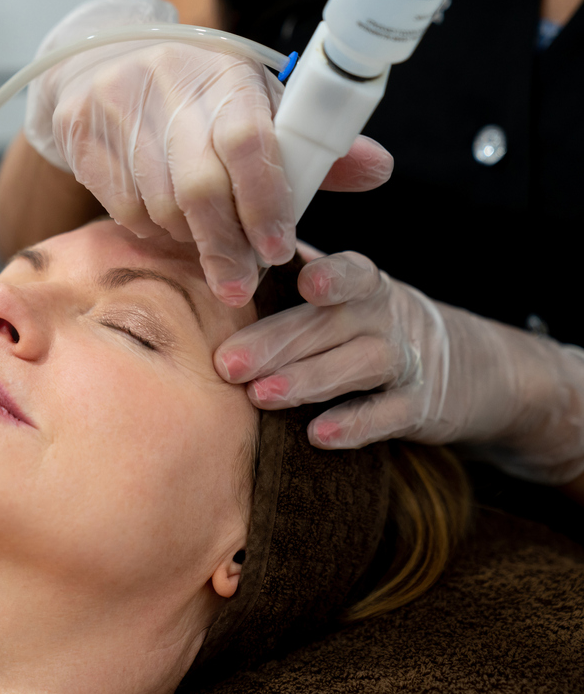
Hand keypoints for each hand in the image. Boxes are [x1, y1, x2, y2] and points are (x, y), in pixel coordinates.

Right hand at [24, 0, 392, 306]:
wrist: (102, 64)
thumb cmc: (197, 95)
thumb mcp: (255, 105)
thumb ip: (310, 146)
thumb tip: (376, 170)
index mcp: (224, 72)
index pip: (249, 142)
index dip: (266, 203)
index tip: (278, 249)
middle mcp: (167, 84)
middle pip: (199, 189)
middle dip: (225, 248)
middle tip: (242, 286)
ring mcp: (117, 109)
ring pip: (160, 207)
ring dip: (190, 240)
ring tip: (208, 245)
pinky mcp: (81, 135)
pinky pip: (123, 209)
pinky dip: (153, 229)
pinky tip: (168, 223)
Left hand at [213, 250, 583, 484]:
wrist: (472, 367)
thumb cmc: (368, 324)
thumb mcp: (347, 294)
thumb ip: (291, 276)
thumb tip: (221, 258)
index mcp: (363, 283)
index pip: (352, 271)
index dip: (332, 274)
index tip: (305, 281)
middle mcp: (388, 317)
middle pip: (333, 324)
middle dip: (276, 342)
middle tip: (227, 363)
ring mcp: (408, 362)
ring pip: (359, 367)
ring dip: (308, 381)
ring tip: (260, 396)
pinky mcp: (419, 408)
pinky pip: (387, 416)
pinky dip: (355, 425)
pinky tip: (317, 435)